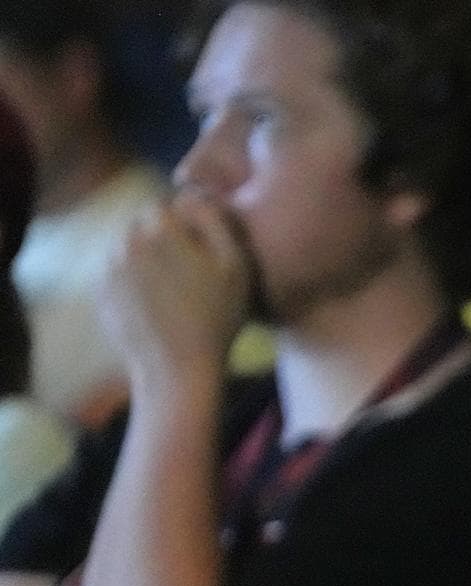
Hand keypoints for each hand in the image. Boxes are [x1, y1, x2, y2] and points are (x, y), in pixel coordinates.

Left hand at [97, 192, 251, 386]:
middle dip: (162, 240)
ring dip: (146, 261)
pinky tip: (157, 307)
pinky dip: (134, 284)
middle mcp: (126, 243)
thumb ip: (214, 220)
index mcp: (160, 230)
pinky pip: (118, 276)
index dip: (185, 224)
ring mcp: (108, 270)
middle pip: (142, 227)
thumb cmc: (216, 317)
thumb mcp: (235, 265)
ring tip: (172, 292)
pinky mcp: (101, 296)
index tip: (201, 250)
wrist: (177, 369)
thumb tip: (194, 196)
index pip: (165, 206)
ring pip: (128, 250)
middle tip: (189, 272)